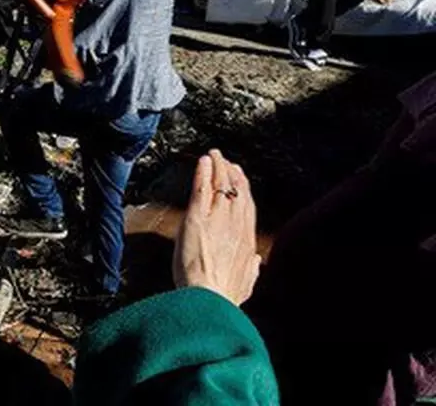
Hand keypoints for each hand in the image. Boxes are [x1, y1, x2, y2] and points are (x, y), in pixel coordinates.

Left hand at [173, 150, 262, 306]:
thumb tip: (256, 261)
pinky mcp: (197, 218)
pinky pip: (202, 190)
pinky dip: (203, 174)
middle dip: (232, 174)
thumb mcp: (245, 284)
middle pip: (237, 192)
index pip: (247, 209)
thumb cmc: (224, 296)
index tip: (240, 179)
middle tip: (227, 161)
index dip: (244, 191)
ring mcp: (218, 220)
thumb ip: (251, 270)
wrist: (211, 298)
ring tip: (214, 156)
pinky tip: (202, 163)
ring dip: (218, 168)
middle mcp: (235, 227)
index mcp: (246, 242)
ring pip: (222, 187)